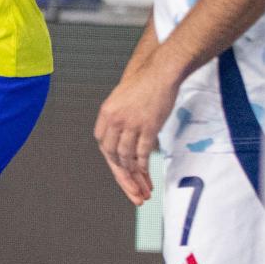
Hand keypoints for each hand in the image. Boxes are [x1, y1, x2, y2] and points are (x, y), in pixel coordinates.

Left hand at [93, 55, 181, 205]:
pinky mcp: (148, 127)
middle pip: (113, 155)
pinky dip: (143, 168)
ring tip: (142, 190)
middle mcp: (115, 120)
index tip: (120, 169)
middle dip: (122, 177)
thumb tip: (120, 138)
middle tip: (131, 192)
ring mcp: (131, 124)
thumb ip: (118, 118)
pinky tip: (146, 177)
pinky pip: (143, 153)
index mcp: (106, 113)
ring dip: (135, 177)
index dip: (111, 159)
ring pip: (128, 158)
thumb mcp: (121, 99)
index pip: (103, 144)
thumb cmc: (144, 84)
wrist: (161, 71)